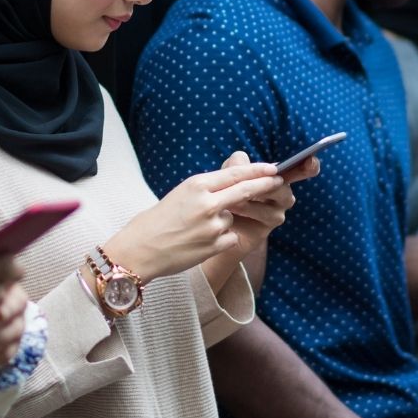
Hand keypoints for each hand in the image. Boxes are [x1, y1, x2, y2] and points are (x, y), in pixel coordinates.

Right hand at [103, 159, 283, 280]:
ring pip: (232, 218)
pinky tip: (198, 243)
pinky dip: (220, 240)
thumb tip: (233, 185)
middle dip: (266, 185)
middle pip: (246, 191)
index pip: (235, 174)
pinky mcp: (215, 245)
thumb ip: (206, 190)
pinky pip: (229, 238)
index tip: (272, 167)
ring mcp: (213, 226)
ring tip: (195, 230)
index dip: (257, 170)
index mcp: (196, 185)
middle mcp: (207, 203)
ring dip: (222, 222)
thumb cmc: (156, 221)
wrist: (139, 250)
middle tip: (279, 181)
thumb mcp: (180, 195)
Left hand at [209, 150, 315, 259]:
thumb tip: (243, 160)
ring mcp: (278, 211)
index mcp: (275, 177)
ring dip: (255, 195)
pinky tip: (234, 208)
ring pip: (277, 197)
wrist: (214, 227)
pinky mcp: (269, 227)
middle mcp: (282, 193)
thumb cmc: (224, 196)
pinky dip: (250, 209)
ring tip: (234, 198)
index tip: (311, 159)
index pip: (300, 169)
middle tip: (260, 178)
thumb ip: (236, 164)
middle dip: (272, 181)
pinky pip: (267, 214)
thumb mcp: (227, 175)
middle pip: (285, 184)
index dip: (309, 165)